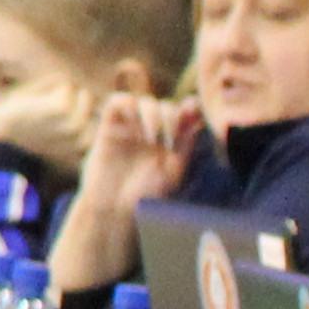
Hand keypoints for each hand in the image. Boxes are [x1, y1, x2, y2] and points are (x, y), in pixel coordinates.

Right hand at [85, 88, 200, 198]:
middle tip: (168, 142)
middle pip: (166, 106)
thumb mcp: (173, 171)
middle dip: (172, 118)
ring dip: (153, 114)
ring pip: (144, 101)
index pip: (186, 114)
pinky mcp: (109, 126)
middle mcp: (153, 131)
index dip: (191, 108)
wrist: (114, 206)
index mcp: (173, 141)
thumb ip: (185, 145)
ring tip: (151, 138)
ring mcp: (131, 127)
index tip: (193, 112)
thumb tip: (199, 119)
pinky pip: (116, 101)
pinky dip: (127, 105)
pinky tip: (133, 126)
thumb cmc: (145, 195)